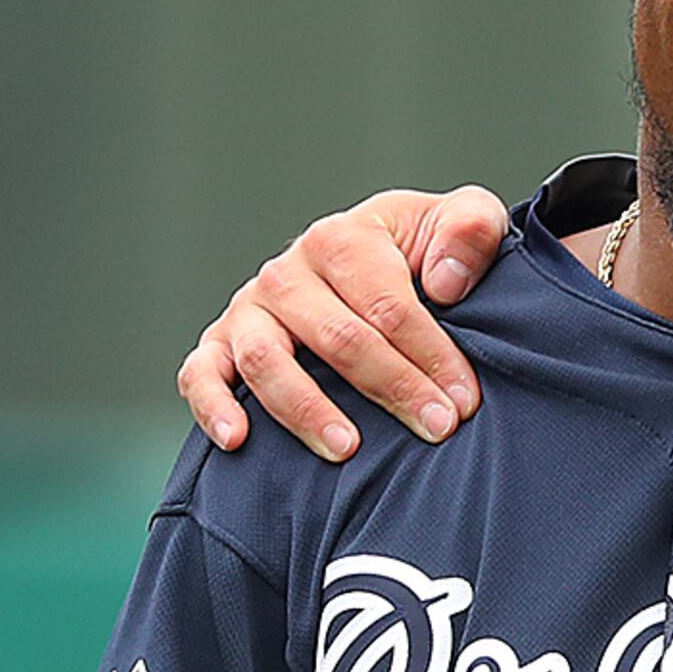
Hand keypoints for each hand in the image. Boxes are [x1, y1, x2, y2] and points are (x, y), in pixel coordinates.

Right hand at [177, 185, 512, 461]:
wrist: (387, 270)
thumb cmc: (428, 256)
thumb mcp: (464, 224)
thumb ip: (470, 230)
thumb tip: (443, 283)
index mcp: (343, 239)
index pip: (386, 303)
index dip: (430, 354)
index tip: (464, 399)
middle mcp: (288, 273)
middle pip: (336, 336)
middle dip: (391, 387)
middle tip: (436, 427)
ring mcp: (250, 311)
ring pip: (264, 358)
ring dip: (306, 407)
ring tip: (347, 447)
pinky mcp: (221, 346)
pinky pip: (202, 374)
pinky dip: (213, 405)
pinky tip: (237, 440)